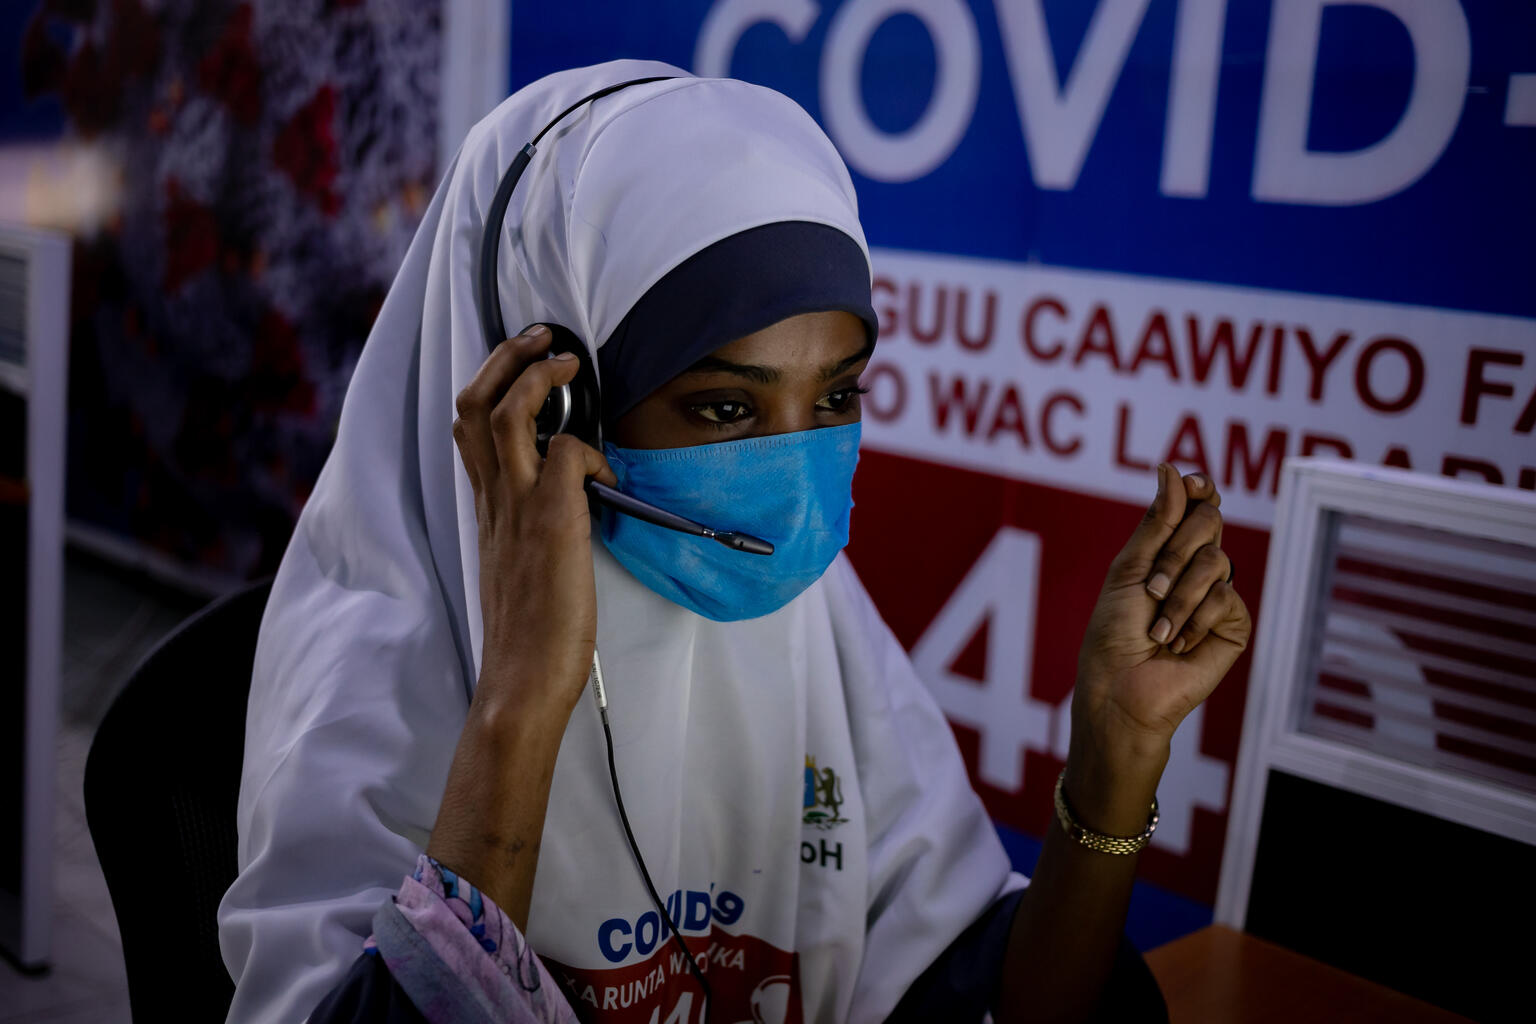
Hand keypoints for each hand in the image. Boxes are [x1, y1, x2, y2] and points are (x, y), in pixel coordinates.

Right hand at [451, 323, 616, 723]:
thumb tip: (569, 503)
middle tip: (540, 338)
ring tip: (565, 360)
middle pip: (473, 403)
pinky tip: (603, 470)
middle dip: (505, 357)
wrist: (520, 681)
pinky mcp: (551, 521)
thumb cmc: (529, 638)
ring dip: (535, 374)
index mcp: (485, 511)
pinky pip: (565, 453)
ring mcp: (516, 508)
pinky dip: (587, 448)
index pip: (469, 429)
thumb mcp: (521, 569)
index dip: (492, 386)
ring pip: (504, 412)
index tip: (521, 367)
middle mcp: (492, 502)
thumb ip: (531, 530)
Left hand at [1067, 465, 1250, 828]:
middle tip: (1151, 587)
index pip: (1195, 505)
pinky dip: (1195, 618)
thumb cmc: (1113, 633)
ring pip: (1217, 558)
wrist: (1121, 687)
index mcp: (1167, 550)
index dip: (1199, 490)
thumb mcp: (1128, 569)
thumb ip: (1156, 521)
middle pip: (1209, 522)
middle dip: (1175, 551)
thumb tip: (1172, 469)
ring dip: (1178, 594)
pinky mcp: (1234, 625)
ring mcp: (1217, 595)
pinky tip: (1179, 644)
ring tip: (1158, 627)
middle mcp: (1196, 568)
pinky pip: (1226, 596)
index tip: (1196, 483)